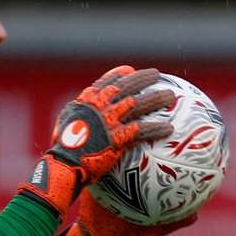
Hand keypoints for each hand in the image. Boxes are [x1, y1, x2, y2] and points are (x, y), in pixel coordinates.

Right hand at [18, 66, 174, 217]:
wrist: (63, 165)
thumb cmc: (63, 151)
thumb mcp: (66, 126)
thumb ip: (79, 118)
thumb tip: (84, 120)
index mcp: (86, 102)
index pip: (105, 82)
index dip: (118, 75)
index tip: (130, 70)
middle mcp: (99, 106)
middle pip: (125, 86)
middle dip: (142, 79)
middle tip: (157, 74)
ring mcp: (109, 120)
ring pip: (138, 104)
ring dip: (156, 98)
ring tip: (171, 96)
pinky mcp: (117, 137)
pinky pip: (142, 129)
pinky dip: (156, 128)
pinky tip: (169, 129)